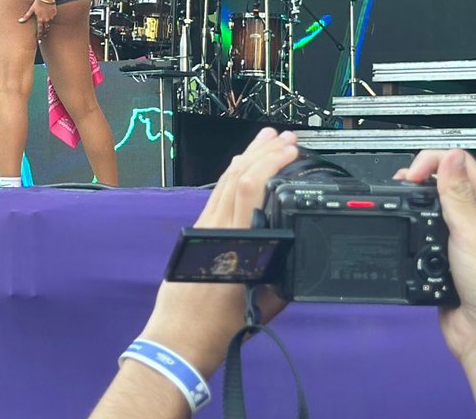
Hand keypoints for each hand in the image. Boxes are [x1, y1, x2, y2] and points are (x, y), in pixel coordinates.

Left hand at [20, 0, 56, 34]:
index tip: (39, 41)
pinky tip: (48, 13)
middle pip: (46, 28)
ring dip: (47, 24)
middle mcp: (46, 19)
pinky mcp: (54, 13)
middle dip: (45, 33)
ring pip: (49, 22)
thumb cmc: (38, 2)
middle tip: (44, 37)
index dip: (39, 36)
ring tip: (46, 27)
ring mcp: (51, 17)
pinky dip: (50, 16)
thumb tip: (20, 21)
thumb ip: (26, 16)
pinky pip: (52, 16)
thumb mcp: (31, 9)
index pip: (40, 30)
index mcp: (40, 19)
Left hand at [136, 128, 299, 373]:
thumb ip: (281, 274)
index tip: (290, 149)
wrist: (178, 338)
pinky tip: (240, 171)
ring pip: (224, 184)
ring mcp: (203, 229)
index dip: (270, 163)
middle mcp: (214, 228)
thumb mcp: (264, 304)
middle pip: (236, 177)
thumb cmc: (219, 328)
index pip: (249, 188)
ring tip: (265, 141)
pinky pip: (216, 198)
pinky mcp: (197, 235)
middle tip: (283, 136)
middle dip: (261, 152)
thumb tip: (297, 251)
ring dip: (247, 160)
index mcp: (232, 241)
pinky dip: (232, 178)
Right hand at [395, 148, 475, 384]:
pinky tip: (399, 229)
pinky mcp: (441, 256)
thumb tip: (451, 154)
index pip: (461, 165)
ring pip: (429, 207)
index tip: (412, 176)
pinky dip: (409, 227)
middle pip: (442, 183)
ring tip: (394, 205)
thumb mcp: (471, 231)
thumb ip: (459, 194)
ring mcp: (456, 238)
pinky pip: (421, 233)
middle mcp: (473, 219)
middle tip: (397, 189)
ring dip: (411, 202)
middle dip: (417, 179)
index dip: (433, 161)